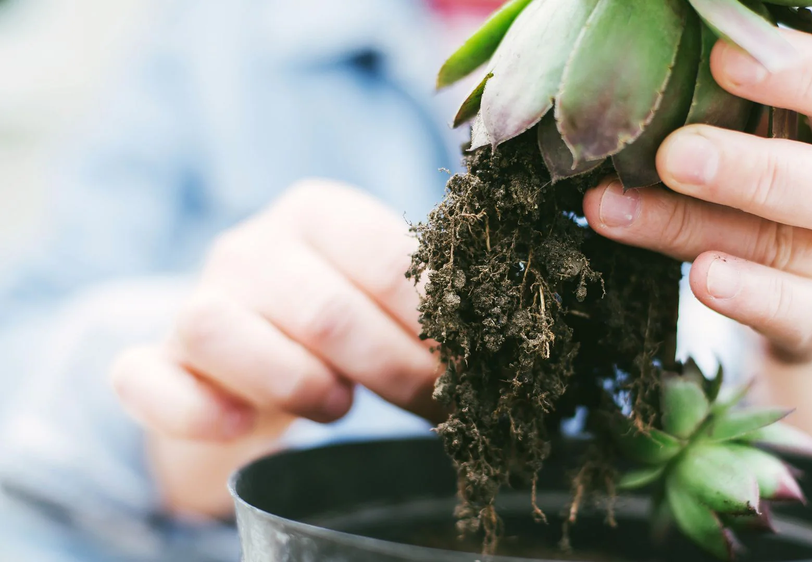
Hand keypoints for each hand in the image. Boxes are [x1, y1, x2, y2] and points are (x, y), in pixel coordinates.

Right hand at [111, 181, 439, 513]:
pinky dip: (196, 410)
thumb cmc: (346, 313)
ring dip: (302, 387)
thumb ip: (431, 297)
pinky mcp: (156, 357)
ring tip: (341, 404)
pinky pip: (146, 380)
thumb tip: (500, 331)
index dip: (435, 324)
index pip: (388, 260)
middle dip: (394, 372)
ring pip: (228, 334)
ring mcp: (196, 298)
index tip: (470, 364)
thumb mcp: (388, 291)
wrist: (261, 345)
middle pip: (325, 312)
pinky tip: (244, 427)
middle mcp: (251, 245)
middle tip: (435, 404)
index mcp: (319, 212)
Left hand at [582, 30, 811, 449]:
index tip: (725, 58)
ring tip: (619, 210)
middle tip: (674, 155)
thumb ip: (733, 109)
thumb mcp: (783, 131)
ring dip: (694, 227)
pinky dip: (748, 298)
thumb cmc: (795, 172)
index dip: (804, 75)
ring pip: (791, 249)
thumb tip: (639, 88)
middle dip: (751, 170)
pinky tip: (700, 278)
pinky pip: (798, 316)